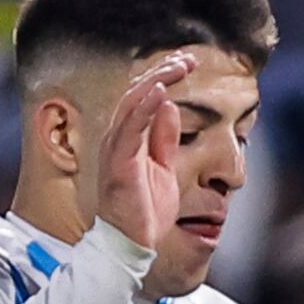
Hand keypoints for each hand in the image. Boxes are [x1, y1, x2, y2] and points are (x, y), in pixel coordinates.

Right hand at [94, 51, 193, 252]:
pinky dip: (144, 108)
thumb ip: (164, 138)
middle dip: (162, 72)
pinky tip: (160, 91)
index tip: (188, 63)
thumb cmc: (145, 211)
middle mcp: (118, 139)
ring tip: (178, 66)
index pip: (144, 99)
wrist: (133, 245)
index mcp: (129, 139)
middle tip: (188, 58)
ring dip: (156, 82)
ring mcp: (116, 150)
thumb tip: (170, 107)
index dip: (164, 78)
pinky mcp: (119, 163)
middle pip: (137, 94)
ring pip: (132, 104)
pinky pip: (130, 129)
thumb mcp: (163, 167)